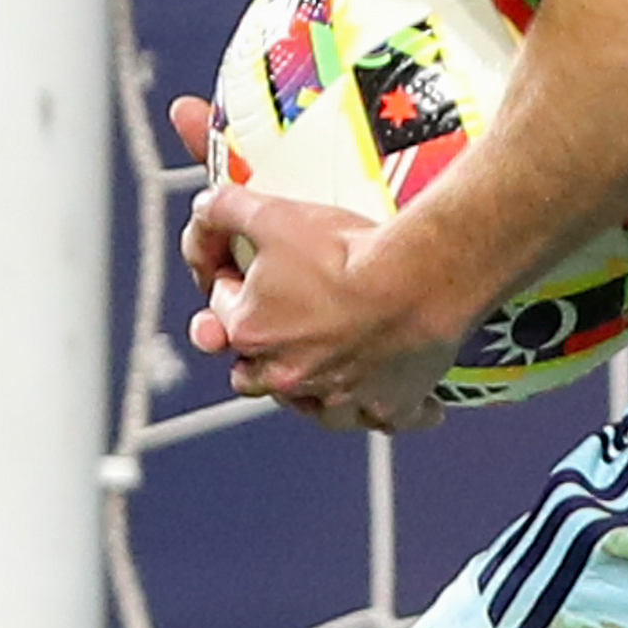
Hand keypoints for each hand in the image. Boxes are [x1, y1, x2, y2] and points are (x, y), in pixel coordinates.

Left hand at [170, 96, 450, 434]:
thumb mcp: (273, 214)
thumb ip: (224, 208)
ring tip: (327, 368)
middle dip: (259, 354)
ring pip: (311, 407)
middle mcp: (286, 375)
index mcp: (250, 331)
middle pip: (252, 375)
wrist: (423, 275)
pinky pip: (384, 420)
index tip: (251, 270)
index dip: (232, 283)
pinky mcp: (387, 406)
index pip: (220, 307)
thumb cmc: (351, 252)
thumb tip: (204, 209)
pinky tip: (396, 398)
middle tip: (282, 329)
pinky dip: (387, 410)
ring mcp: (338, 397)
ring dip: (313, 391)